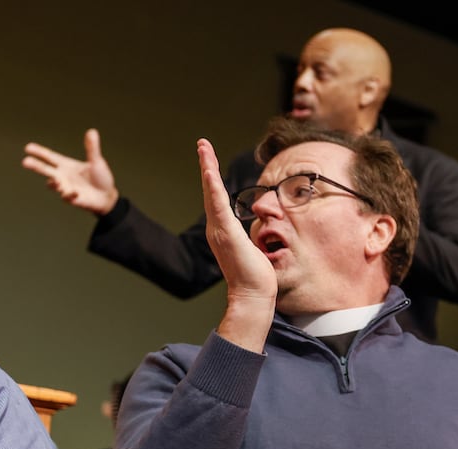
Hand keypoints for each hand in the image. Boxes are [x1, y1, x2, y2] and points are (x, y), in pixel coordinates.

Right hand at [22, 129, 119, 215]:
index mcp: (66, 165)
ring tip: (56, 181)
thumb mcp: (96, 161)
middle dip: (35, 166)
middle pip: (45, 169)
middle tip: (25, 162)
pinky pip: (67, 197)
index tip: (27, 147)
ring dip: (53, 183)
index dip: (39, 152)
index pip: (50, 157)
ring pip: (53, 185)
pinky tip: (75, 193)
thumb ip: (92, 148)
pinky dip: (69, 195)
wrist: (107, 196)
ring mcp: (66, 188)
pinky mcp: (72, 199)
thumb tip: (92, 131)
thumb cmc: (101, 177)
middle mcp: (63, 175)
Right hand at [197, 139, 276, 350]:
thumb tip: (255, 234)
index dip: (212, 179)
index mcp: (223, 230)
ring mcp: (219, 230)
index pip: (217, 198)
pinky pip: (217, 206)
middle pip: (210, 190)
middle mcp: (217, 228)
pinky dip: (212, 188)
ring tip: (203, 148)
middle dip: (206, 165)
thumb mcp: (253, 249)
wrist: (253, 295)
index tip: (209, 160)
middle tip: (202, 143)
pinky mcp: (226, 234)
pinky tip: (209, 172)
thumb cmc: (256, 276)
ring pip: (211, 194)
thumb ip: (248, 238)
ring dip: (207, 168)